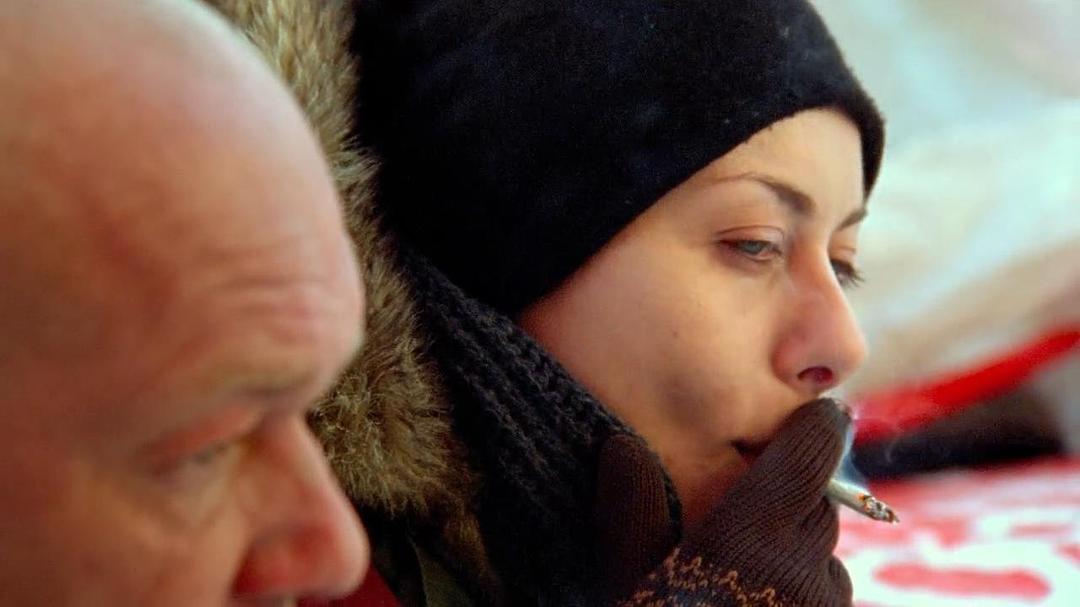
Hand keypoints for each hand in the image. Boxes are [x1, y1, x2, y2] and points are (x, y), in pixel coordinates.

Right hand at [593, 398, 851, 605]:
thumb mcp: (621, 581)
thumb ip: (628, 508)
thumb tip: (622, 445)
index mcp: (754, 538)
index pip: (810, 455)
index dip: (817, 426)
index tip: (819, 411)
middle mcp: (806, 570)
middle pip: (819, 505)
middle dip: (793, 495)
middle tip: (750, 502)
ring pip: (826, 557)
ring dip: (799, 550)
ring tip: (747, 574)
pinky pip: (828, 600)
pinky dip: (804, 593)